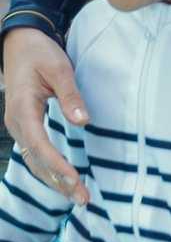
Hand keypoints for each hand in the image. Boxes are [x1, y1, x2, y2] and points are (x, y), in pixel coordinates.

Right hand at [3, 28, 89, 204]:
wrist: (21, 42)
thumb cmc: (40, 52)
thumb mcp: (59, 68)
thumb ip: (70, 95)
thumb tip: (82, 122)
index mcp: (22, 109)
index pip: (38, 144)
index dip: (56, 164)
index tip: (75, 179)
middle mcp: (16, 123)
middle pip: (36, 160)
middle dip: (59, 181)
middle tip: (84, 199)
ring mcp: (18, 126)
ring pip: (35, 161)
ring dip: (55, 180)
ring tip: (79, 197)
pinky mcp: (25, 126)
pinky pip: (36, 153)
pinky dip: (50, 169)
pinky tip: (65, 181)